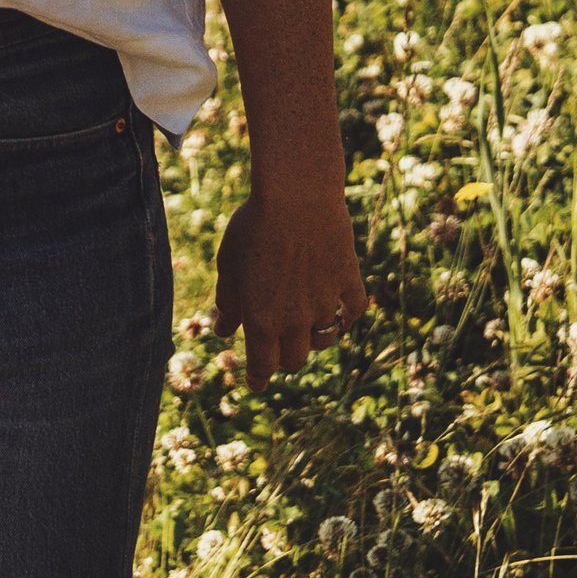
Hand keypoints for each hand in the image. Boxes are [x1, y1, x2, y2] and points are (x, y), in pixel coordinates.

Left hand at [213, 181, 368, 389]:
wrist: (296, 194)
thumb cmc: (252, 227)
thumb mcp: (229, 265)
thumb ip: (228, 302)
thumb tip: (223, 330)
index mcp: (262, 320)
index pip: (262, 366)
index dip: (257, 378)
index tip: (256, 383)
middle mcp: (296, 319)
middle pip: (295, 359)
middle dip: (284, 356)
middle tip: (278, 345)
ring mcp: (326, 302)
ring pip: (325, 339)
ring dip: (314, 337)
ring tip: (306, 323)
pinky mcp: (349, 281)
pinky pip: (353, 311)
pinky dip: (347, 316)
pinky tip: (340, 312)